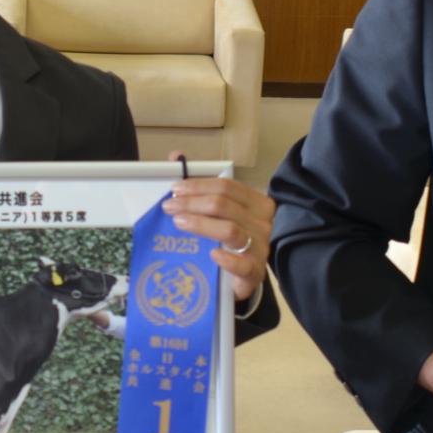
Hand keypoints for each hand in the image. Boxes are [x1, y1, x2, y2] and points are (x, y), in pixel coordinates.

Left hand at [160, 159, 272, 305]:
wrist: (242, 276)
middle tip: (169, 207)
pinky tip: (212, 254)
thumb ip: (200, 185)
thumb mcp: (219, 212)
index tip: (175, 190)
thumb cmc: (229, 240)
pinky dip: (227, 259)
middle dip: (192, 203)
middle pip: (225, 205)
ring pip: (230, 230)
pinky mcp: (255, 273)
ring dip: (201, 224)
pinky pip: (243, 264)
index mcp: (256, 203)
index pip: (228, 187)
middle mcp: (262, 222)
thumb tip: (174, 156)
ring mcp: (261, 248)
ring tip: (179, 222)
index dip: (199, 185)